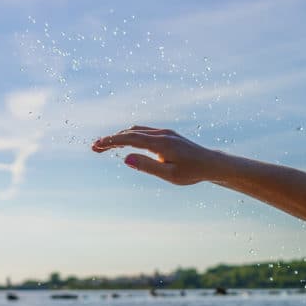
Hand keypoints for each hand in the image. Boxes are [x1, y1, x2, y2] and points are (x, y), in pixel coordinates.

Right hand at [91, 126, 218, 185]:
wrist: (211, 164)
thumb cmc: (191, 172)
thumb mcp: (169, 174)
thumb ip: (147, 166)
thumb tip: (126, 158)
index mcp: (161, 143)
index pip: (130, 138)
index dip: (111, 141)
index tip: (96, 146)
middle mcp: (162, 134)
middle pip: (130, 132)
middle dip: (111, 139)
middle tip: (94, 148)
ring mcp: (165, 132)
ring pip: (137, 130)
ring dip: (119, 136)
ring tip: (105, 146)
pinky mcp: (168, 134)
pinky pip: (144, 132)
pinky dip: (130, 135)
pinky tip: (124, 143)